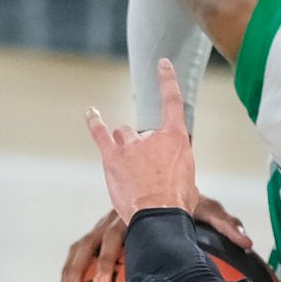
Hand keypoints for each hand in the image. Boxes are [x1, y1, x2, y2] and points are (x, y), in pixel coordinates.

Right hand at [59, 195, 252, 281]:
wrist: (168, 183)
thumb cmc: (187, 199)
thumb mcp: (207, 208)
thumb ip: (225, 223)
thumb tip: (248, 242)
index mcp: (139, 211)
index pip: (124, 232)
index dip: (114, 256)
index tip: (110, 279)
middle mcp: (118, 216)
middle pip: (101, 239)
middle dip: (97, 264)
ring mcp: (106, 224)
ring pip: (83, 245)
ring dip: (75, 268)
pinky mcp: (100, 232)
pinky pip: (80, 248)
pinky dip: (72, 267)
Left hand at [84, 58, 199, 225]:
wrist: (159, 216)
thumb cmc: (177, 203)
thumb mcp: (188, 180)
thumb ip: (176, 165)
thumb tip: (168, 170)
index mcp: (177, 140)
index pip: (173, 102)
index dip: (167, 80)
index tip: (162, 64)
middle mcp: (153, 137)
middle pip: (143, 131)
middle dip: (144, 149)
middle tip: (148, 174)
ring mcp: (130, 146)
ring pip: (124, 135)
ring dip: (126, 148)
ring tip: (131, 171)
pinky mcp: (112, 156)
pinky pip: (101, 133)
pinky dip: (95, 122)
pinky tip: (92, 113)